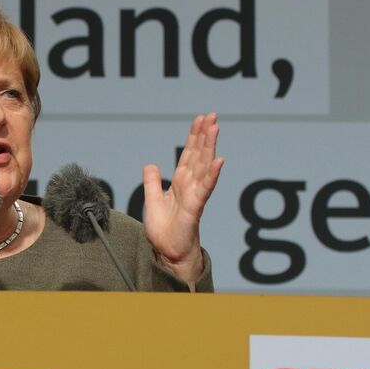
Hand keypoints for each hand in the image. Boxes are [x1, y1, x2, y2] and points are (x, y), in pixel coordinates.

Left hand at [143, 113, 223, 282]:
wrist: (167, 252)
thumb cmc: (163, 231)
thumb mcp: (152, 200)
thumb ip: (152, 182)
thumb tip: (150, 165)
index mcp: (181, 183)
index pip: (190, 154)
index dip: (195, 136)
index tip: (200, 119)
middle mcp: (191, 185)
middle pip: (200, 155)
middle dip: (205, 135)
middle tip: (212, 115)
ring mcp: (195, 195)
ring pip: (204, 166)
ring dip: (210, 147)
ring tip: (215, 128)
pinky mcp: (196, 207)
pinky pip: (205, 188)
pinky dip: (212, 174)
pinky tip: (219, 160)